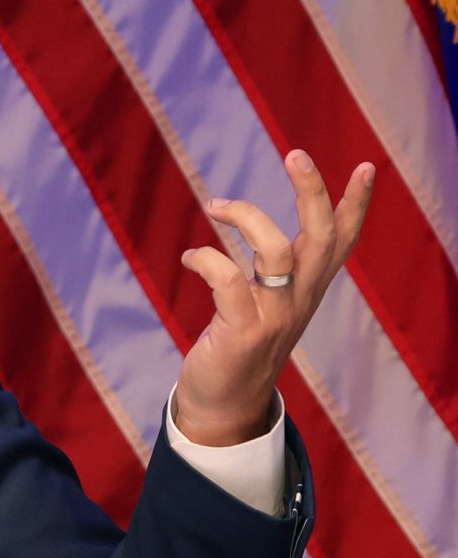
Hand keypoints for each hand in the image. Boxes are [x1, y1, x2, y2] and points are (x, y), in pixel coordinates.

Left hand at [173, 150, 374, 446]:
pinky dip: (207, 260)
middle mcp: (298, 300)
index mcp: (307, 289)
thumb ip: (264, 267)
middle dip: (312, 191)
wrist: (224, 405)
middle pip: (319, 237)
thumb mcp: (263, 301)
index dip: (355, 205)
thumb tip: (244, 222)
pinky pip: (229, 281)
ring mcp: (274, 317)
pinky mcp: (243, 332)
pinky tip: (190, 258)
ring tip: (216, 206)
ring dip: (246, 218)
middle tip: (296, 152)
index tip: (367, 166)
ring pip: (276, 253)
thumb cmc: (238, 345)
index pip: (342, 242)